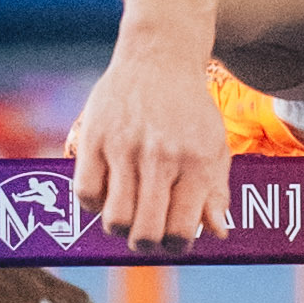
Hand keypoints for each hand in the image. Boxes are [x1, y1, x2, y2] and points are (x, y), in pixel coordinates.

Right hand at [68, 28, 232, 247]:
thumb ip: (215, 192)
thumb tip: (218, 234)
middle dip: (145, 243)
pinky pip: (85, 193)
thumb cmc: (190, 111)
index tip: (173, 238)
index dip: (176, 245)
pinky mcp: (94, 137)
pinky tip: (107, 190)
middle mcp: (160, 156)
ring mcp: (124, 147)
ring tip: (127, 212)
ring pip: (114, 218)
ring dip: (119, 226)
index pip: (181, 230)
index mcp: (196, 162)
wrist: (159, 57)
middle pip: (145, 232)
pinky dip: (93, 203)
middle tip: (146, 233)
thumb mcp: (214, 146)